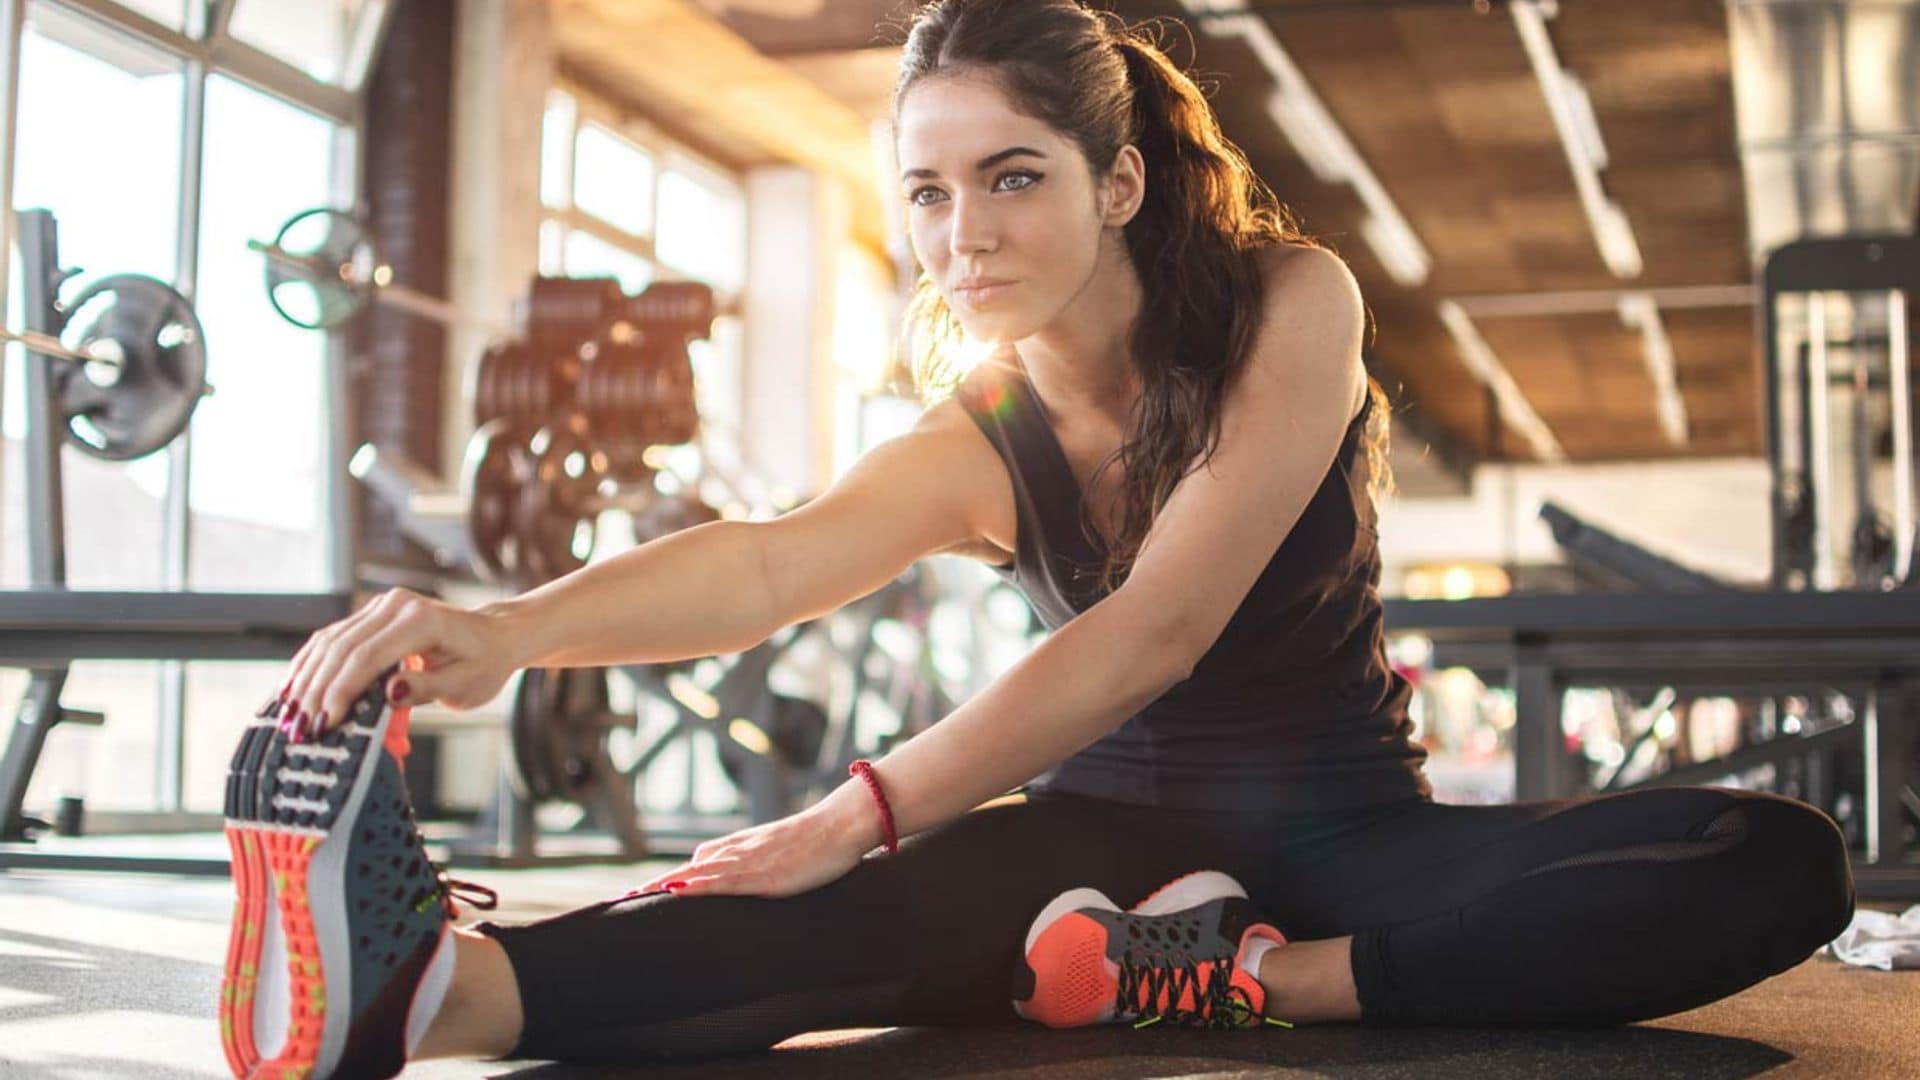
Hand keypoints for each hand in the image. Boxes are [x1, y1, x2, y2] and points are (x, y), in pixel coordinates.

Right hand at [273, 588, 520, 740]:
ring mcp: (382, 606)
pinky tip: (293, 690)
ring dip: (306, 680)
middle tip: (297, 730)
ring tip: (288, 717)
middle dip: (316, 691)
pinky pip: (333, 638)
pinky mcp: (372, 614)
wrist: (495, 636)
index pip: (367, 656)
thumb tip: (388, 693)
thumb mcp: (466, 685)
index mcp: (422, 620)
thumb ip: (427, 688)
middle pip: (342, 648)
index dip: (341, 692)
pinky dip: (311, 665)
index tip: (323, 724)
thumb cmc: (484, 664)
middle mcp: (396, 605)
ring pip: (330, 642)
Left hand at [631, 783, 883, 898]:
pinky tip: (677, 891)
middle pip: (685, 869)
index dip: (664, 880)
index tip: (636, 894)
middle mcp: (737, 852)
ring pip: (696, 874)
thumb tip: (738, 875)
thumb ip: (755, 860)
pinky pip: (723, 880)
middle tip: (620, 900)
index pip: (693, 865)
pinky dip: (697, 885)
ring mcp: (748, 862)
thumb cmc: (816, 840)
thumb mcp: (779, 850)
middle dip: (653, 886)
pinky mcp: (763, 873)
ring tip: (633, 898)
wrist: (840, 824)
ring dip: (663, 885)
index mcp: (740, 848)